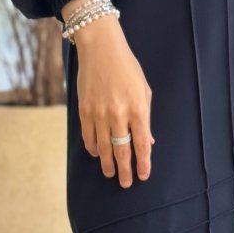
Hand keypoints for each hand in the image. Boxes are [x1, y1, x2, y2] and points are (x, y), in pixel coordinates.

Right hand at [72, 20, 154, 187]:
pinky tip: (97, 155)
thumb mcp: (144, 90)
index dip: (143, 164)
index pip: (142, 144)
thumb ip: (145, 117)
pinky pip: (88, 137)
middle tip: (125, 184)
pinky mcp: (84, 110)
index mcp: (138, 108)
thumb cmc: (127, 68)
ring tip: (111, 174)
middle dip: (125, 171)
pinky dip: (93, 149)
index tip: (143, 176)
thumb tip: (148, 141)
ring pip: (103, 148)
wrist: (100, 48)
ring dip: (108, 164)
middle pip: (122, 151)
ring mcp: (99, 113)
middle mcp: (119, 114)